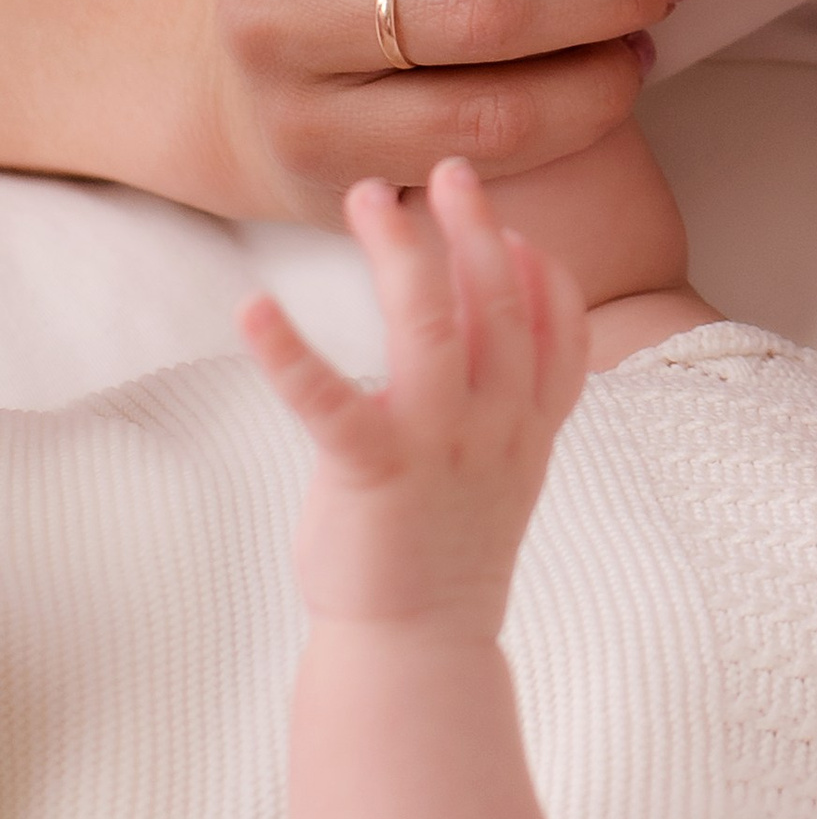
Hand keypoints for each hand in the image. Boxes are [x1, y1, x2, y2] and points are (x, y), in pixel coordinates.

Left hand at [243, 160, 589, 641]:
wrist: (418, 646)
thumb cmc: (447, 551)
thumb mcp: (504, 470)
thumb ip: (508, 398)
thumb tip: (490, 324)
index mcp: (529, 429)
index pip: (561, 330)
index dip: (545, 272)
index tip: (517, 229)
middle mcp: (496, 428)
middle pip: (500, 306)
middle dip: (475, 230)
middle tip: (448, 171)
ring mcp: (440, 448)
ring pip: (432, 327)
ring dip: (404, 253)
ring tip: (374, 200)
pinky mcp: (373, 473)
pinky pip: (329, 403)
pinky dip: (288, 354)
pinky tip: (253, 309)